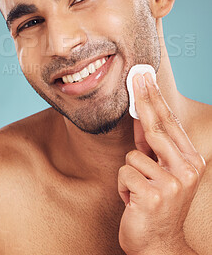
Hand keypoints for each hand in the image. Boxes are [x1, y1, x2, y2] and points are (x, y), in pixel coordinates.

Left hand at [118, 72, 205, 254]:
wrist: (158, 245)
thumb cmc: (156, 203)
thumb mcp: (158, 171)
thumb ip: (151, 145)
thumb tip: (139, 114)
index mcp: (191, 161)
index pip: (169, 124)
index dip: (155, 99)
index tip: (145, 78)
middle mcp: (187, 170)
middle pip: (157, 128)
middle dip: (144, 100)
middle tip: (137, 77)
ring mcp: (172, 184)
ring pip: (133, 155)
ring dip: (129, 173)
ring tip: (139, 191)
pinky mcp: (153, 195)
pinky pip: (125, 173)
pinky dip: (123, 187)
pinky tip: (133, 201)